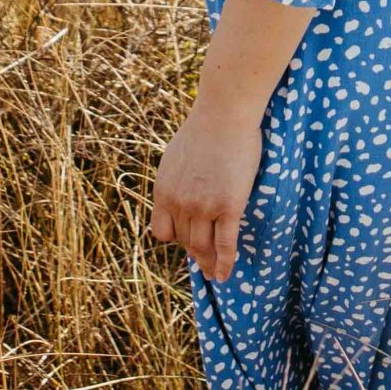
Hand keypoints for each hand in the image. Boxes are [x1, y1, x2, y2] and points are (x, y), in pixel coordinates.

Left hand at [149, 103, 264, 281]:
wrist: (224, 114)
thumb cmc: (205, 128)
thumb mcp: (176, 156)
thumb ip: (176, 178)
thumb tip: (180, 188)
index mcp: (163, 191)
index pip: (163, 232)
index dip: (176, 239)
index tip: (187, 242)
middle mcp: (179, 203)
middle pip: (185, 242)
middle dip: (194, 254)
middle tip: (204, 264)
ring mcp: (203, 207)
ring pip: (203, 248)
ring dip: (208, 265)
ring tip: (214, 275)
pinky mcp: (228, 207)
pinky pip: (225, 245)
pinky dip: (224, 264)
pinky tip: (224, 275)